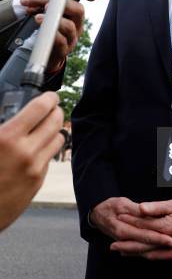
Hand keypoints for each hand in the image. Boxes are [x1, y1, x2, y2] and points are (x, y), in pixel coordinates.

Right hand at [0, 92, 63, 230]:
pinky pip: (49, 159)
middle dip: (56, 111)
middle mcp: (25, 152)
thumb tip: (16, 115)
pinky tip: (37, 149)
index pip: (40, 108)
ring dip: (55, 130)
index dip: (49, 98)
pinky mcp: (38, 182)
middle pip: (55, 121)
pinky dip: (47, 150)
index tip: (50, 96)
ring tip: (47, 128)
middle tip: (52, 108)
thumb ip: (3, 126)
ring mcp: (34, 168)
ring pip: (59, 139)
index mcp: (7, 138)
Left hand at [20, 0, 85, 73]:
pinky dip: (53, 35)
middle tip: (45, 3)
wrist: (47, 52)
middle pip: (78, 10)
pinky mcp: (64, 50)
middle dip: (59, 4)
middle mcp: (77, 24)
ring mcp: (72, 37)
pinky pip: (62, 41)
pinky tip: (43, 31)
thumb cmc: (48, 28)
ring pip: (69, 26)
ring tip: (38, 17)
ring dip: (53, 20)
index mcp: (74, 12)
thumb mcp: (48, 10)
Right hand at [90, 197, 171, 258]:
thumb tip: (143, 210)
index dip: (158, 238)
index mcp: (123, 230)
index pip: (143, 236)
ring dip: (166, 255)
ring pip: (148, 254)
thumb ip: (134, 209)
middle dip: (165, 251)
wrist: (98, 215)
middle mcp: (126, 241)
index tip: (171, 240)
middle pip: (148, 249)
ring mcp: (129, 245)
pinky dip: (159, 254)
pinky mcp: (133, 246)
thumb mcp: (121, 204)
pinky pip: (146, 254)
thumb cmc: (110, 207)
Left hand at [113, 196, 171, 259]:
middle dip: (127, 245)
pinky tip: (141, 254)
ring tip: (122, 251)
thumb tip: (139, 208)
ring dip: (135, 253)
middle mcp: (169, 240)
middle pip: (143, 244)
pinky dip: (149, 256)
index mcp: (166, 226)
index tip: (118, 219)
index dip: (129, 222)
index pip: (143, 226)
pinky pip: (160, 256)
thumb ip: (156, 207)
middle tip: (112, 245)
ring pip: (151, 253)